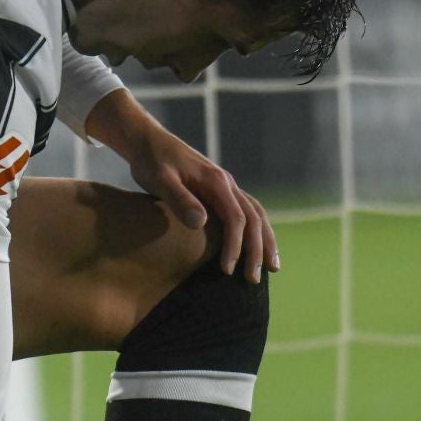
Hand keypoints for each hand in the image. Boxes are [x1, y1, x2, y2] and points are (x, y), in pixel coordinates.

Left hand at [82, 89, 277, 283]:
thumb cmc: (151, 161)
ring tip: (272, 266)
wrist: (147, 141)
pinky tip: (255, 245)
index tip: (228, 270)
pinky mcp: (218, 190)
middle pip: (254, 218)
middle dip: (258, 249)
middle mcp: (227, 183)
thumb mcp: (160, 180)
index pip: (236, 219)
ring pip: (256, 214)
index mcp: (216, 181)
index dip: (235, 246)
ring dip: (265, 240)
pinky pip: (246, 211)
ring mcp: (225, 186)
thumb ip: (180, 200)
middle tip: (255, 279)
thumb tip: (201, 223)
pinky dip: (256, 229)